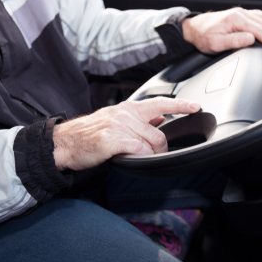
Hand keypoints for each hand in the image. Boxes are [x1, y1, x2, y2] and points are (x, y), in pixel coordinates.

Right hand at [52, 97, 200, 170]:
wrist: (66, 142)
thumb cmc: (91, 133)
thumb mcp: (117, 118)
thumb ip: (139, 118)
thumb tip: (161, 118)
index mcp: (129, 107)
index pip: (160, 102)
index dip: (181, 105)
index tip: (196, 106)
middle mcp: (125, 114)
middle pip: (159, 133)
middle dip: (162, 148)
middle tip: (156, 154)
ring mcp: (119, 126)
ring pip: (151, 143)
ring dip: (151, 155)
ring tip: (139, 157)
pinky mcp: (112, 140)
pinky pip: (139, 151)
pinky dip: (141, 157)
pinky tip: (132, 158)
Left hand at [182, 8, 261, 54]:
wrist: (195, 28)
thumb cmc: (203, 36)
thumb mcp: (216, 43)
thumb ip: (234, 41)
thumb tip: (250, 39)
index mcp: (235, 19)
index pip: (260, 29)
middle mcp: (240, 13)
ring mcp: (242, 13)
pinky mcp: (242, 15)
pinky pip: (259, 18)